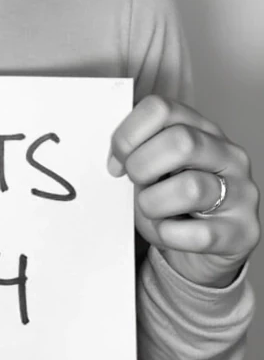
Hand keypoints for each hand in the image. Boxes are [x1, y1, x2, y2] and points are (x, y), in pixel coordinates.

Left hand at [108, 95, 260, 287]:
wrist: (201, 250)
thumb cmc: (172, 205)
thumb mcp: (155, 168)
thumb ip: (138, 150)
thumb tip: (116, 153)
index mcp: (203, 129)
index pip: (161, 108)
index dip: (129, 134)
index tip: (117, 160)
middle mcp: (229, 155)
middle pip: (180, 141)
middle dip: (142, 166)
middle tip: (135, 184)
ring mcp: (242, 192)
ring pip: (190, 188)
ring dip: (155, 204)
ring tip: (154, 210)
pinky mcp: (243, 231)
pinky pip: (197, 234)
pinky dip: (170, 235)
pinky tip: (170, 232)